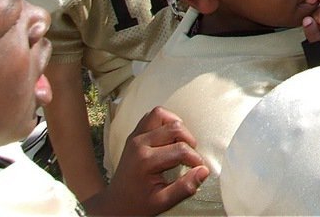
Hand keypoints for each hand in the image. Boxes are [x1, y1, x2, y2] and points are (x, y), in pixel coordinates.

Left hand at [84, 107, 207, 215]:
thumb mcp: (163, 202)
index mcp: (146, 161)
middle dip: (189, 141)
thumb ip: (184, 187)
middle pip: (174, 128)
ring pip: (161, 115)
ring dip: (176, 126)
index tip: (199, 169)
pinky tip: (169, 137)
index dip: (195, 159)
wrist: (115, 204)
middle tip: (191, 157)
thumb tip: (204, 171)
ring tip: (181, 143)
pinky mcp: (134, 134)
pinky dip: (164, 121)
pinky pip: (151, 116)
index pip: (181, 150)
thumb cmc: (138, 204)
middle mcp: (139, 144)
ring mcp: (135, 136)